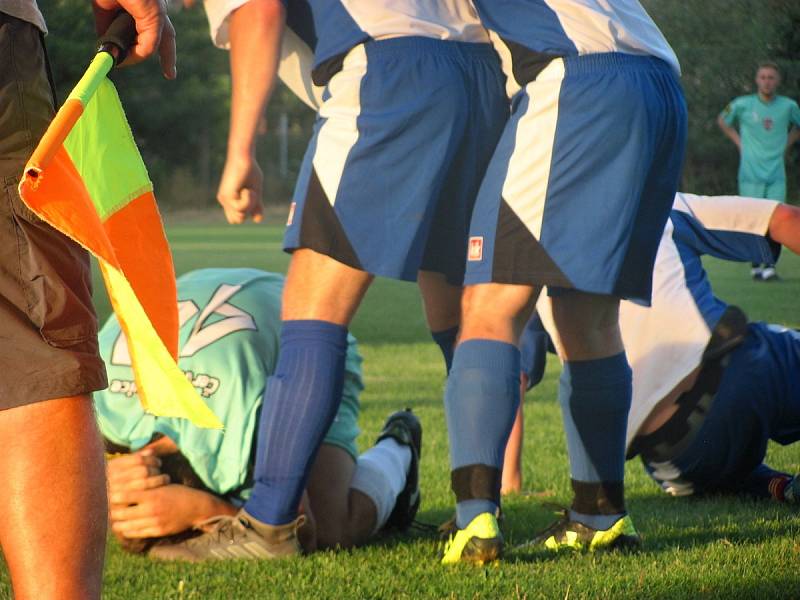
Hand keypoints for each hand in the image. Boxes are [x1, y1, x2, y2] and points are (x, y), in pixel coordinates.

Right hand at [92, 0, 176, 78]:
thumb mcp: (105, 6)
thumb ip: (108, 26)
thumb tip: (106, 45)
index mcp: (147, 4)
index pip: (157, 28)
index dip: (156, 45)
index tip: (155, 60)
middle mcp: (156, 7)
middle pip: (167, 37)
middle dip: (168, 57)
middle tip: (170, 75)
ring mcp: (157, 9)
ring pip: (157, 42)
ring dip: (139, 55)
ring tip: (120, 61)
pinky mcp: (154, 13)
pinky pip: (150, 42)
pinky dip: (137, 53)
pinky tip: (123, 58)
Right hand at [107, 448, 169, 502]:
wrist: (89, 507)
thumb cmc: (109, 484)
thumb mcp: (116, 469)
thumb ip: (133, 459)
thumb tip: (151, 451)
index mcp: (112, 468)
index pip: (138, 459)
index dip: (152, 460)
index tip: (158, 463)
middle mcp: (113, 479)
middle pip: (143, 470)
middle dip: (156, 470)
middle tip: (162, 473)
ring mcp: (115, 493)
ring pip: (145, 483)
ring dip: (159, 481)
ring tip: (164, 480)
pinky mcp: (119, 508)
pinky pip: (142, 498)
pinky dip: (153, 494)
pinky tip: (158, 493)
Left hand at [109, 484, 224, 537]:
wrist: (195, 507)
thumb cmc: (177, 492)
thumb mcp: (162, 484)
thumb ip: (145, 484)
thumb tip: (128, 481)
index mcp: (152, 494)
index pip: (125, 496)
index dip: (113, 497)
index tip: (106, 495)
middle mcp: (151, 509)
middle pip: (122, 513)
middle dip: (112, 512)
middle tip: (105, 510)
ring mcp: (154, 521)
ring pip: (128, 526)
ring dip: (118, 524)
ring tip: (113, 521)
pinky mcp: (157, 531)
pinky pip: (137, 533)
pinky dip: (128, 531)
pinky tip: (125, 528)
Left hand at [217, 155, 264, 223]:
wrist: (244, 156)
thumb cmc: (249, 170)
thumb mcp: (255, 192)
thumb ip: (255, 206)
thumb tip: (257, 221)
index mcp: (229, 200)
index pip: (236, 218)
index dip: (247, 213)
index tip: (253, 197)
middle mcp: (224, 201)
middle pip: (237, 220)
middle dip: (248, 211)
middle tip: (251, 194)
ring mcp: (224, 198)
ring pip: (239, 216)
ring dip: (249, 205)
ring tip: (249, 191)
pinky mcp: (227, 195)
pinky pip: (240, 208)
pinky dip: (248, 200)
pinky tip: (247, 190)